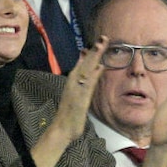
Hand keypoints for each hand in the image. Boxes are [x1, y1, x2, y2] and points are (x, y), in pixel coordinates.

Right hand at [30, 39, 106, 166]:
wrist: (62, 129)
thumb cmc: (70, 115)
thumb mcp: (79, 97)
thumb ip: (85, 84)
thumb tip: (93, 72)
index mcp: (74, 82)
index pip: (83, 64)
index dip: (91, 53)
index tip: (99, 43)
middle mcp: (73, 83)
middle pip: (85, 63)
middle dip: (95, 50)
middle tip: (104, 38)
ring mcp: (76, 90)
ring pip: (86, 69)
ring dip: (94, 57)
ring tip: (102, 45)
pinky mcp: (79, 98)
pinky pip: (88, 85)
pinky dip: (93, 75)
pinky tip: (100, 67)